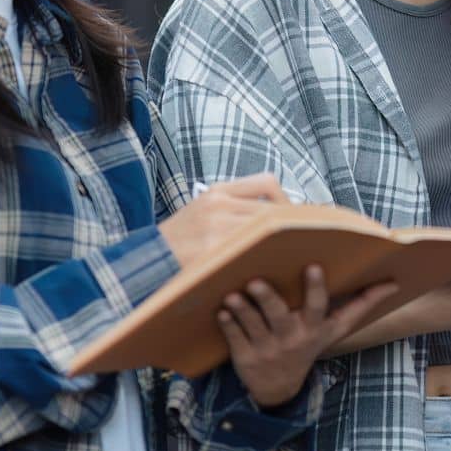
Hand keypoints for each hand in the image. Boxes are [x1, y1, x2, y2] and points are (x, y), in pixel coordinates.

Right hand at [158, 173, 287, 269]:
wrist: (150, 260)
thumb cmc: (180, 238)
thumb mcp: (202, 209)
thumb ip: (234, 205)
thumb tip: (277, 215)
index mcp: (217, 192)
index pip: (266, 182)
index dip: (286, 199)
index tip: (292, 216)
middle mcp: (218, 205)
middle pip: (270, 210)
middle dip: (288, 227)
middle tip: (300, 240)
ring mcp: (215, 229)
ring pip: (263, 232)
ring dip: (278, 244)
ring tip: (288, 255)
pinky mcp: (213, 252)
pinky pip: (248, 252)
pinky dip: (261, 259)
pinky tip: (267, 268)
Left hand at [220, 265, 399, 407]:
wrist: (280, 388)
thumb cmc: (309, 343)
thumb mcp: (336, 329)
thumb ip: (362, 305)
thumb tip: (395, 282)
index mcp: (315, 328)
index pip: (319, 307)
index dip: (316, 288)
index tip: (312, 266)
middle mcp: (292, 339)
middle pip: (280, 316)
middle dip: (268, 299)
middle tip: (256, 281)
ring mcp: (268, 349)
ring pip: (253, 326)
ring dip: (242, 309)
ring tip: (232, 295)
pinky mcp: (245, 357)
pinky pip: (234, 338)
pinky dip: (228, 324)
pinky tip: (221, 310)